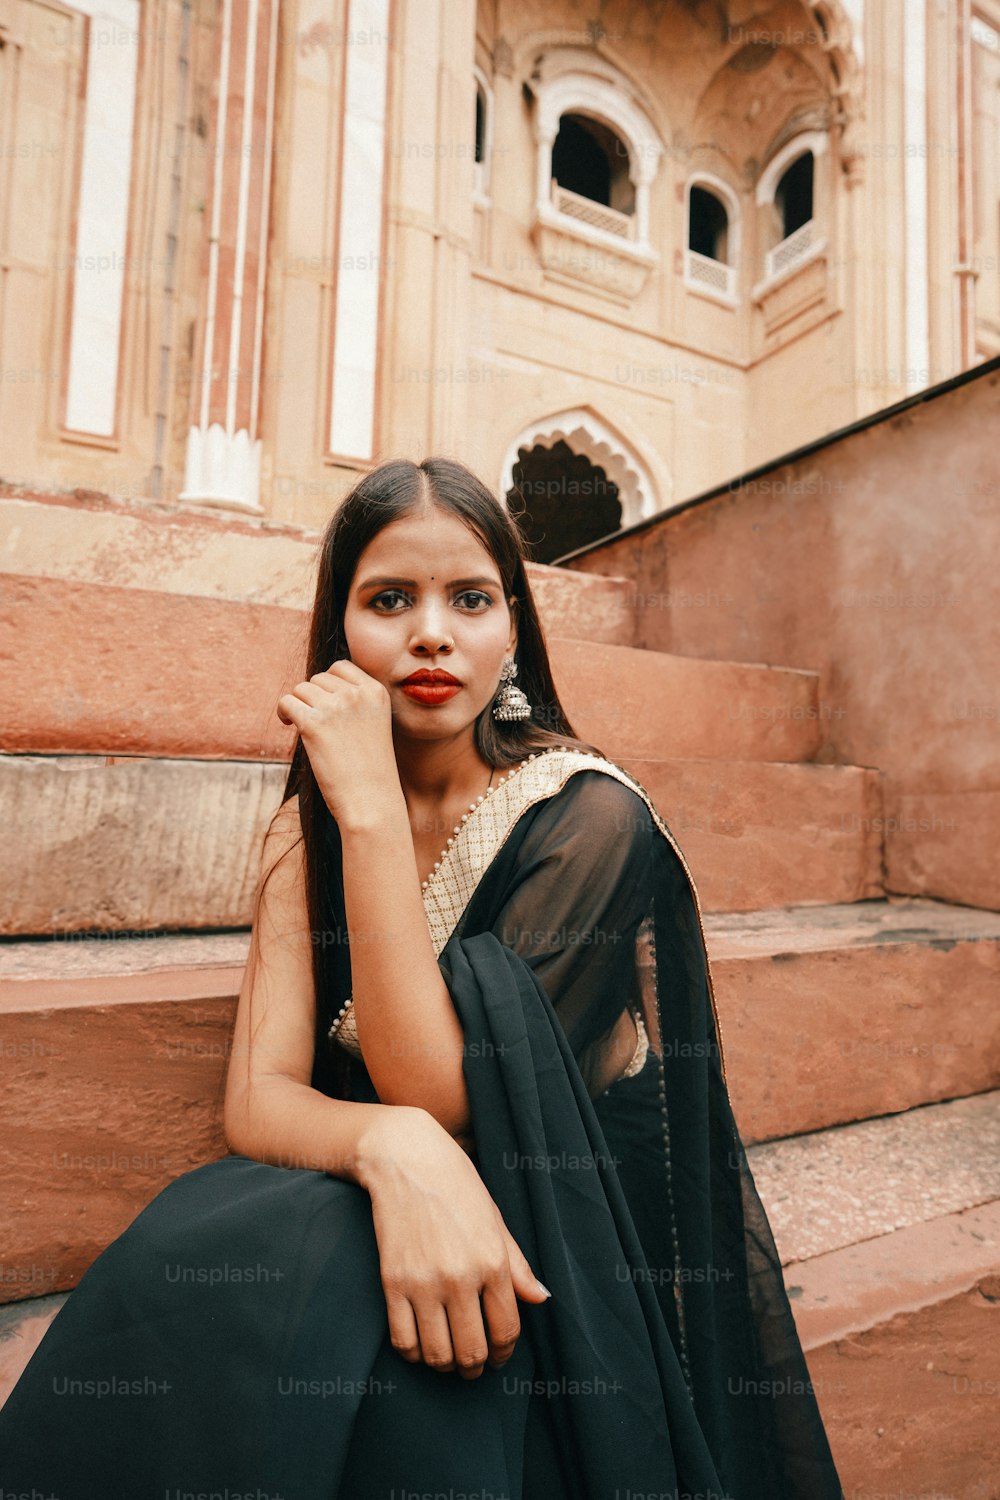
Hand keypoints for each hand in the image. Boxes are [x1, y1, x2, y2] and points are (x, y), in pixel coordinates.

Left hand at [276, 660, 400, 826]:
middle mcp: (356, 694)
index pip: (341, 667)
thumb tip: (318, 684)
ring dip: (299, 706)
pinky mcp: (313, 724)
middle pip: (318, 678)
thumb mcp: (374, 724)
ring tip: (304, 727)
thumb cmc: (371, 770)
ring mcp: (335, 707)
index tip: (326, 704)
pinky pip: (286, 702)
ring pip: (301, 689)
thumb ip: (354, 701)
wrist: (372, 802)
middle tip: (317, 722)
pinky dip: (284, 713)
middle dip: (313, 697)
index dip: (328, 684)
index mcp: (376, 692)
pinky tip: (290, 726)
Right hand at [356, 1107, 550, 1380]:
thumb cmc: (457, 1185)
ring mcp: (424, 1282)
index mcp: (493, 1261)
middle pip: (472, 1350)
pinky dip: (414, 1353)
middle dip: (475, 1367)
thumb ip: (518, 1266)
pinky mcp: (392, 1282)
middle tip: (473, 1366)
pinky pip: (404, 1340)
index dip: (504, 1352)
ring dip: (445, 1365)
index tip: (498, 1357)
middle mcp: (461, 1277)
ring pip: (437, 1354)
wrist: (406, 1158)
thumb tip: (541, 1299)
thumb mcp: (495, 1220)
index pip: (506, 1330)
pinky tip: (421, 1344)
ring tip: (447, 1358)